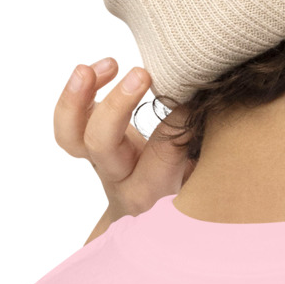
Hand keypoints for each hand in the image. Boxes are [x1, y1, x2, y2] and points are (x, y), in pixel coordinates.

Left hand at [55, 56, 193, 241]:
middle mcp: (118, 178)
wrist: (144, 219)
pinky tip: (106, 68)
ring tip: (108, 64)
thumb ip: (205, 147)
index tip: (194, 95)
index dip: (178, 118)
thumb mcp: (202, 178)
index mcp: (152, 192)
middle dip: (116, 105)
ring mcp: (97, 162)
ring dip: (77, 96)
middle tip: (142, 73)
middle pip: (101, 145)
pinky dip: (81, 90)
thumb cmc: (183, 194)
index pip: (162, 151)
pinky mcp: (86, 143)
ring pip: (69, 135)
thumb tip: (215, 103)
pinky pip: (69, 122)